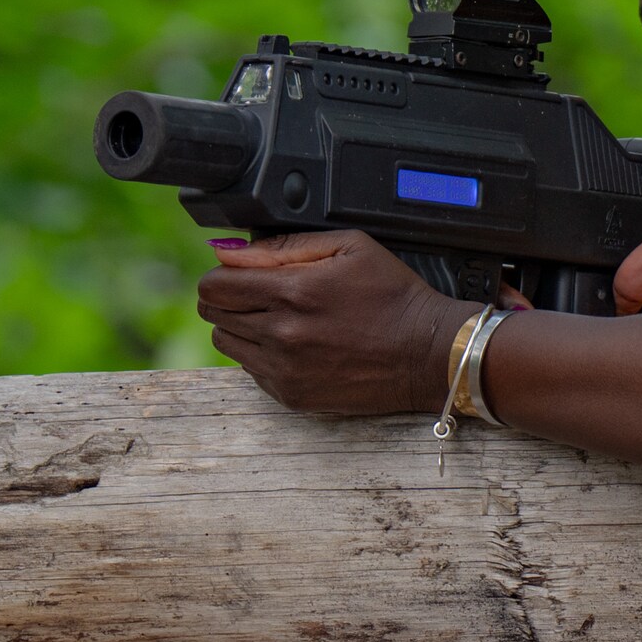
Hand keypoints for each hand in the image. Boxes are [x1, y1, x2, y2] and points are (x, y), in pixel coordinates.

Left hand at [197, 229, 463, 415]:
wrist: (428, 352)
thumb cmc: (394, 295)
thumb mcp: (351, 247)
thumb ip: (284, 246)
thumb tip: (229, 251)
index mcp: (292, 292)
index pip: (213, 286)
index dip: (223, 275)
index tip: (242, 274)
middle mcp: (281, 335)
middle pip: (214, 315)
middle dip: (231, 299)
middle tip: (264, 296)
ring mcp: (284, 370)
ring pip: (226, 345)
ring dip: (243, 328)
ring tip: (281, 321)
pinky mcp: (292, 396)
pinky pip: (251, 372)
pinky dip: (264, 356)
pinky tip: (297, 346)